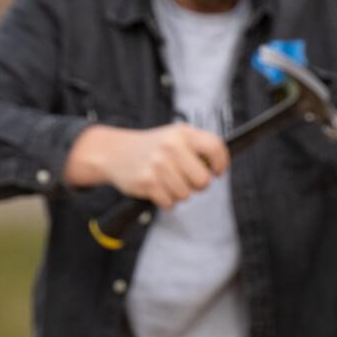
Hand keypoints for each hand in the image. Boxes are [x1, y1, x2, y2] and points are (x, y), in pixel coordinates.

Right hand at [64, 124, 228, 209]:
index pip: (215, 148)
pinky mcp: (147, 183)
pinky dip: (166, 201)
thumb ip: (197, 148)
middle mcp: (171, 147)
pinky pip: (170, 203)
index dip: (221, 164)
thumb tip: (216, 169)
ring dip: (179, 193)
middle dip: (197, 185)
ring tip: (167, 181)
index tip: (216, 172)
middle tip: (187, 179)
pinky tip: (157, 188)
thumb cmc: (153, 147)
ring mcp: (158, 165)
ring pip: (186, 195)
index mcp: (183, 133)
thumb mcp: (175, 137)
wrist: (115, 152)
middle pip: (203, 180)